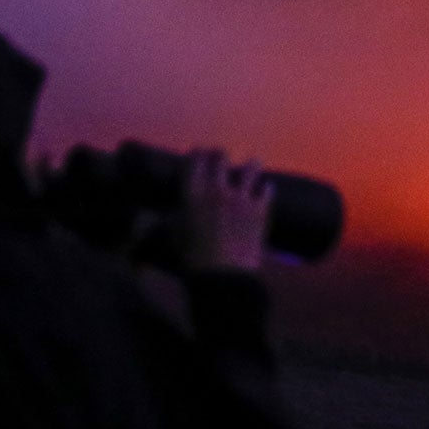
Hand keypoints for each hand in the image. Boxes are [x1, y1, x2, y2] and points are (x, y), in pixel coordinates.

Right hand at [181, 147, 272, 272]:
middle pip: (220, 158)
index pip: (194, 161)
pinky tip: (266, 187)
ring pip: (250, 168)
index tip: (199, 151)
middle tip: (221, 156)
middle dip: (220, 155)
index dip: (197, 153)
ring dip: (250, 164)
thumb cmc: (193, 260)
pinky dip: (266, 187)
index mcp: (192, 193)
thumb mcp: (175, 237)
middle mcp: (217, 189)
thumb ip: (171, 220)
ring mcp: (241, 198)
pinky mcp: (260, 210)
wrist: (224, 276)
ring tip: (253, 163)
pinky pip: (267, 189)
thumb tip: (161, 216)